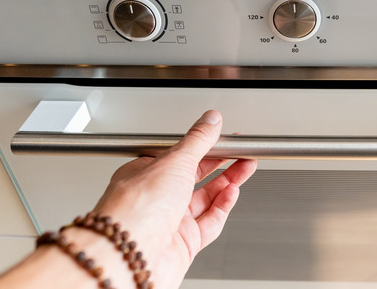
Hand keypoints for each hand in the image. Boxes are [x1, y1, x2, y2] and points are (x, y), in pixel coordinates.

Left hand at [91, 110, 256, 288]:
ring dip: (228, 182)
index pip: (181, 154)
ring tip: (245, 167)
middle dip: (222, 163)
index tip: (225, 138)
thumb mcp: (174, 161)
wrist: (130, 254)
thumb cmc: (136, 209)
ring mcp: (170, 221)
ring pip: (206, 198)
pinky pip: (210, 222)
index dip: (205, 145)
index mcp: (146, 174)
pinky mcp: (184, 242)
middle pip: (196, 176)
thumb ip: (198, 140)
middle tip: (242, 152)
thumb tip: (210, 121)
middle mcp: (156, 198)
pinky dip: (223, 207)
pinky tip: (232, 194)